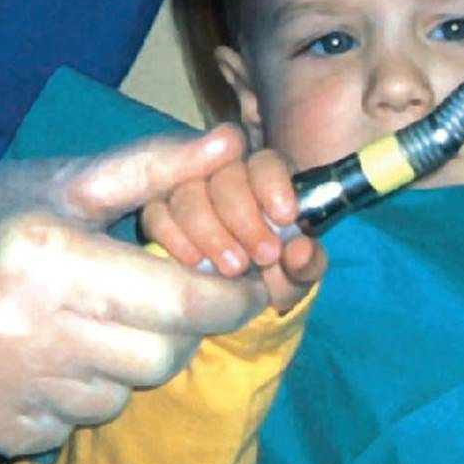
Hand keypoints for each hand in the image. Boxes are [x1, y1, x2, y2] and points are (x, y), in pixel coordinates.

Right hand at [0, 127, 269, 456]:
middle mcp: (22, 327)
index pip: (181, 302)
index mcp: (46, 255)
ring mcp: (3, 386)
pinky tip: (45, 358)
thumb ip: (152, 166)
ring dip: (123, 365)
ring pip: (121, 397)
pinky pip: (73, 426)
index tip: (243, 290)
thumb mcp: (64, 183)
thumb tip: (230, 143)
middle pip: (161, 358)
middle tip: (160, 304)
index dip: (230, 300)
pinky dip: (76, 397)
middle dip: (178, 332)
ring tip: (85, 324)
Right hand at [140, 145, 326, 312]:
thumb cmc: (275, 273)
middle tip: (263, 256)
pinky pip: (156, 214)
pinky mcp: (159, 213)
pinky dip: (174, 238)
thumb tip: (301, 250)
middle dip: (243, 216)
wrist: (239, 301)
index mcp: (268, 179)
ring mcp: (189, 192)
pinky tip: (195, 262)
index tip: (284, 217)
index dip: (273, 185)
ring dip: (210, 232)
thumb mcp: (298, 274)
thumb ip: (307, 262)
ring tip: (232, 267)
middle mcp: (227, 176)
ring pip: (188, 192)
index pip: (266, 163)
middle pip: (225, 175)